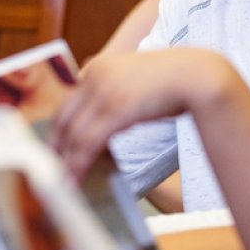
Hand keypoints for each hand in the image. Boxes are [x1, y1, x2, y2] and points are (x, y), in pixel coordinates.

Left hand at [49, 49, 233, 175]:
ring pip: (74, 134)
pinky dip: (79, 163)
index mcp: (97, 67)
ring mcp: (104, 91)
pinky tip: (77, 177)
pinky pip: (89, 142)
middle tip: (52, 171)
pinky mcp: (116, 109)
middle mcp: (94, 75)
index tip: (55, 150)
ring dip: (66, 162)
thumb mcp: (133, 83)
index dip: (58, 131)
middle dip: (56, 149)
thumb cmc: (173, 82)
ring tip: (64, 182)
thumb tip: (101, 133)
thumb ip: (113, 99)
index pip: (66, 103)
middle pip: (63, 119)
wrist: (198, 75)